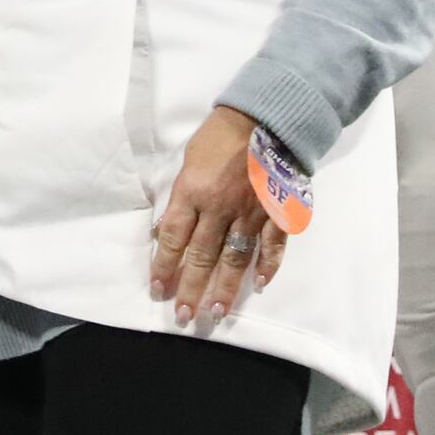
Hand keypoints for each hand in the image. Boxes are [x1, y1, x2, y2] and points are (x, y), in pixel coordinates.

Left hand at [151, 106, 286, 326]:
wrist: (266, 118)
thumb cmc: (220, 135)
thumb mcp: (188, 160)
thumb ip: (179, 197)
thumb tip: (164, 229)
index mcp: (193, 192)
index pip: (173, 237)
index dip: (164, 265)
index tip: (157, 289)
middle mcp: (220, 209)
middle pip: (202, 256)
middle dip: (190, 288)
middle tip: (183, 316)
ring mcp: (251, 214)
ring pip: (235, 259)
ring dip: (225, 288)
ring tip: (216, 312)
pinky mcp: (277, 213)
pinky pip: (273, 246)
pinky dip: (268, 266)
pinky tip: (260, 285)